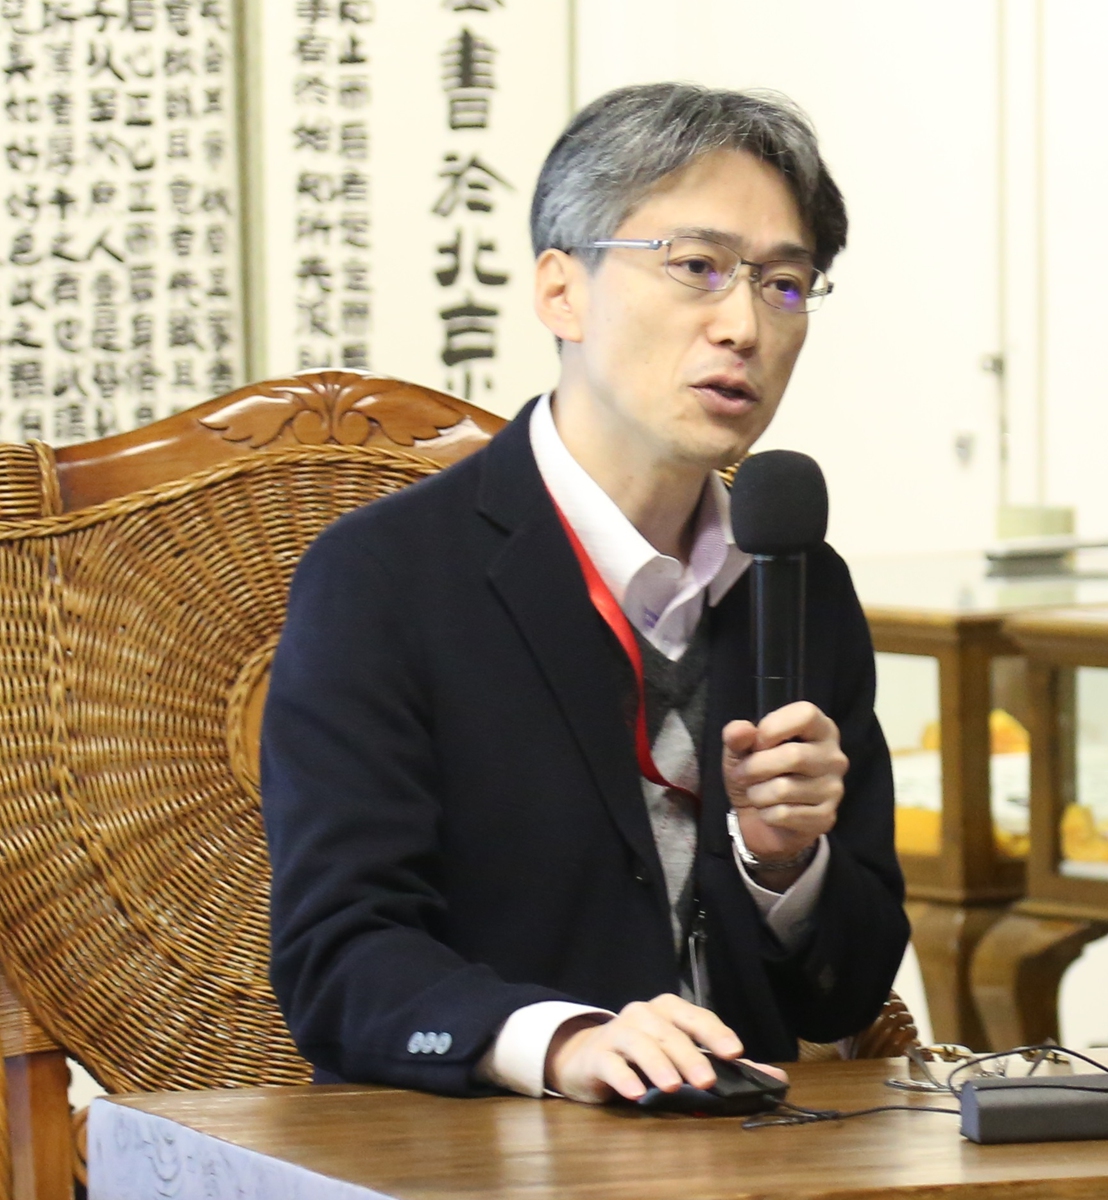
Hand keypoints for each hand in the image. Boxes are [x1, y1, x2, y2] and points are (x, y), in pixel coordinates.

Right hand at [543, 992, 787, 1103]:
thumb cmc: (644, 1053)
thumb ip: (726, 1065)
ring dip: (658, 1065)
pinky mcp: (596, 1056)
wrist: (588, 1056)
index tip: (735, 1052)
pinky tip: (635, 1093)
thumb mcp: (682, 1054)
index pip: (696, 1016)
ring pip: (639, 1044)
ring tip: (673, 1087)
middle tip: (707, 1081)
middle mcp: (643, 1014)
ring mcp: (617, 1032)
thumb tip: (777, 1078)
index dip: (715, 1032)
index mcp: (668, 1010)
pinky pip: (610, 1064)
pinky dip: (623, 1077)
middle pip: (670, 1033)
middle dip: (690, 1056)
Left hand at [722, 701, 847, 866]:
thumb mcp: (741, 749)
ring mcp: (833, 789)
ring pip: (784, 789)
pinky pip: (785, 815)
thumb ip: (737, 735)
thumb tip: (740, 731)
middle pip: (794, 755)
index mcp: (819, 729)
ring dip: (757, 793)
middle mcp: (834, 757)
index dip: (772, 727)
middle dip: (755, 767)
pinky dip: (766, 814)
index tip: (756, 743)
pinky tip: (770, 811)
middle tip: (742, 774)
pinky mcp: (825, 818)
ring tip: (757, 793)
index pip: (805, 715)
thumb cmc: (757, 773)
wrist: (761, 819)